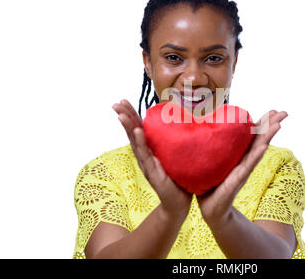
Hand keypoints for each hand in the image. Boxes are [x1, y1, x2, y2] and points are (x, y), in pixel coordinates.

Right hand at [112, 99, 191, 218]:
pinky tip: (137, 131)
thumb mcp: (177, 154)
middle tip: (117, 103)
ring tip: (121, 114)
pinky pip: (145, 155)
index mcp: (150, 149)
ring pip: (135, 142)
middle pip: (132, 132)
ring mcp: (147, 164)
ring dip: (128, 127)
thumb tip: (187, 119)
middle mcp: (145, 155)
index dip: (131, 114)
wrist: (180, 202)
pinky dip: (140, 142)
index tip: (123, 100)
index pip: (138, 128)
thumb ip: (176, 140)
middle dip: (124, 117)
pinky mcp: (152, 172)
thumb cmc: (180, 177)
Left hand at [196, 110, 288, 226]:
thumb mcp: (212, 161)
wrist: (210, 208)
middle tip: (284, 112)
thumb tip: (201, 126)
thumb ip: (212, 147)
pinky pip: (248, 166)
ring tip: (278, 124)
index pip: (254, 135)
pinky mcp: (237, 180)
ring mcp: (243, 170)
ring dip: (268, 136)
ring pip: (258, 150)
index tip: (274, 110)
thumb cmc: (210, 183)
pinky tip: (264, 146)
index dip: (264, 122)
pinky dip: (256, 155)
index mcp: (240, 154)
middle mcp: (245, 160)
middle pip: (261, 139)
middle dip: (272, 125)